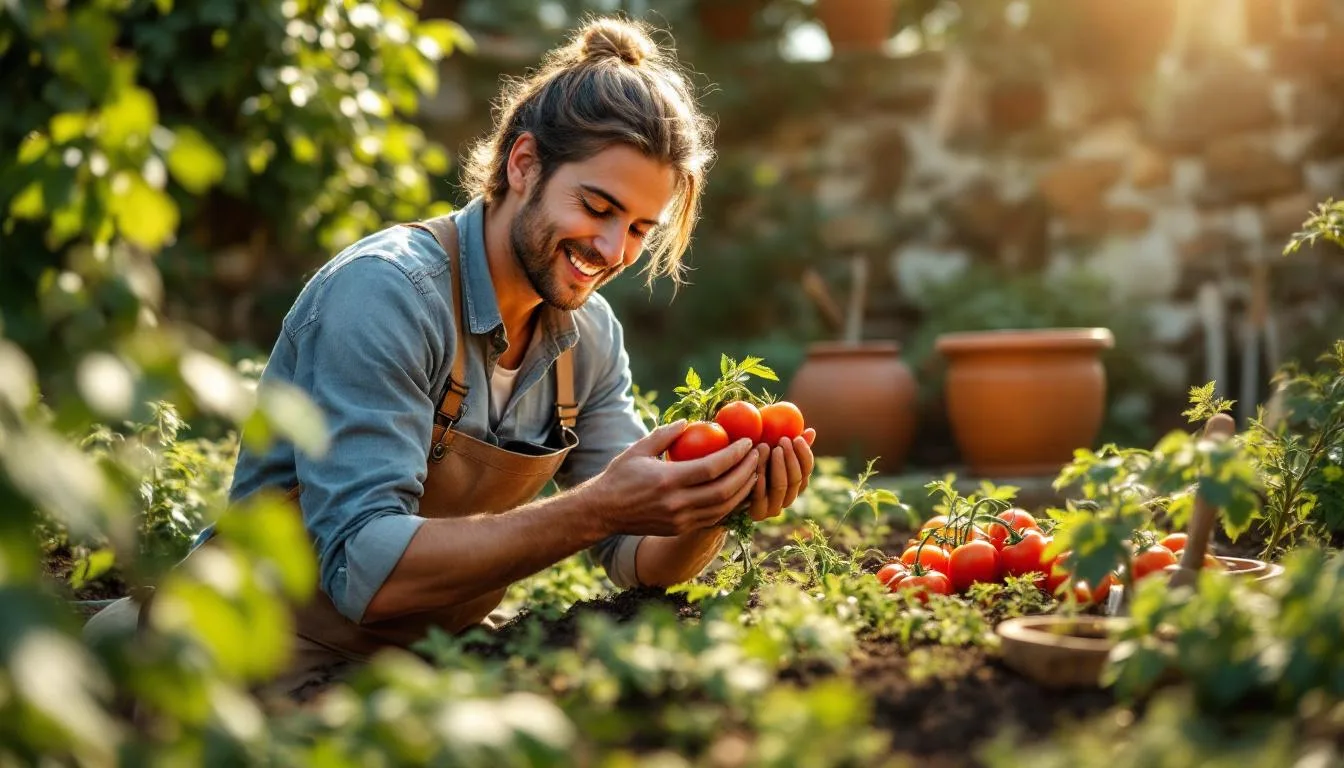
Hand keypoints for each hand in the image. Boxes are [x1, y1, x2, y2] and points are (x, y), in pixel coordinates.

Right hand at [586, 420, 758, 537]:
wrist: (603, 512)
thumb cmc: (620, 475)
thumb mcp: (639, 449)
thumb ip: (665, 434)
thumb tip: (689, 421)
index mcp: (667, 480)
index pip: (711, 467)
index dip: (734, 454)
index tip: (748, 442)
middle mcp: (676, 503)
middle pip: (723, 491)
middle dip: (746, 473)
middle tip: (758, 456)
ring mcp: (680, 520)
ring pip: (723, 508)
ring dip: (743, 491)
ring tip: (754, 472)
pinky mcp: (681, 529)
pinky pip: (714, 518)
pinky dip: (731, 506)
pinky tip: (740, 492)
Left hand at [745, 429, 815, 521]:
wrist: (725, 479)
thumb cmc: (749, 458)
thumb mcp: (769, 446)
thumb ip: (790, 442)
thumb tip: (811, 432)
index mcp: (796, 482)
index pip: (807, 469)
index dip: (804, 454)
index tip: (796, 438)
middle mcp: (788, 497)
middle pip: (797, 479)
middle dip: (790, 458)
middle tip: (782, 441)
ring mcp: (775, 507)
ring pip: (781, 486)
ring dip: (776, 466)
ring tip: (766, 447)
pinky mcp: (758, 514)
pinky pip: (761, 497)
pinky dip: (759, 481)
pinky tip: (755, 466)